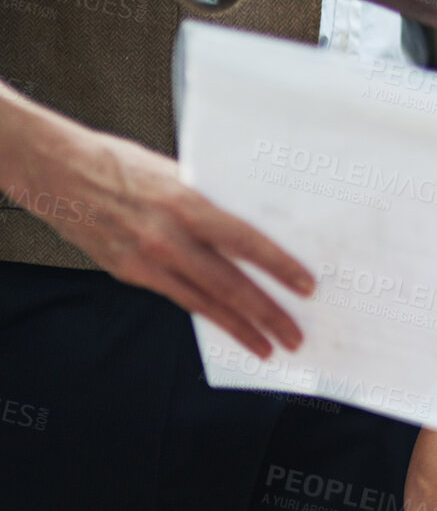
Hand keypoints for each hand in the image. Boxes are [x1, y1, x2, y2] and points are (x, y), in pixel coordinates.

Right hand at [16, 113, 313, 356]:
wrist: (56, 170)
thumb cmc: (121, 163)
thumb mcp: (176, 172)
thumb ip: (212, 200)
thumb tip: (256, 223)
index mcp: (186, 203)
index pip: (245, 241)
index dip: (279, 267)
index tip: (306, 286)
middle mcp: (167, 236)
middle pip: (230, 282)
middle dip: (268, 312)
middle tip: (296, 336)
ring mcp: (146, 259)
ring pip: (205, 301)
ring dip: (241, 328)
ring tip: (269, 347)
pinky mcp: (128, 272)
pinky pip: (178, 298)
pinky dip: (208, 316)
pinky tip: (229, 329)